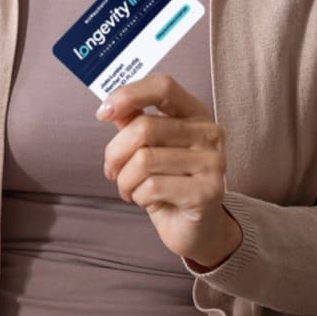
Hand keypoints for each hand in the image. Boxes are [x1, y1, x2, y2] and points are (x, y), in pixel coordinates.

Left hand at [98, 73, 241, 269]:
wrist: (198, 229)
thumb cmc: (169, 182)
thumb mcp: (149, 148)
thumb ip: (134, 122)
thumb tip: (111, 106)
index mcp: (195, 112)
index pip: (164, 86)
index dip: (129, 94)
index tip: (103, 113)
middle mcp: (209, 132)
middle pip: (144, 127)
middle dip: (115, 152)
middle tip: (111, 170)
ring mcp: (213, 162)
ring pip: (144, 160)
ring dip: (125, 179)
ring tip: (129, 189)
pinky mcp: (207, 192)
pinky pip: (152, 187)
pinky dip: (137, 196)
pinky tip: (145, 200)